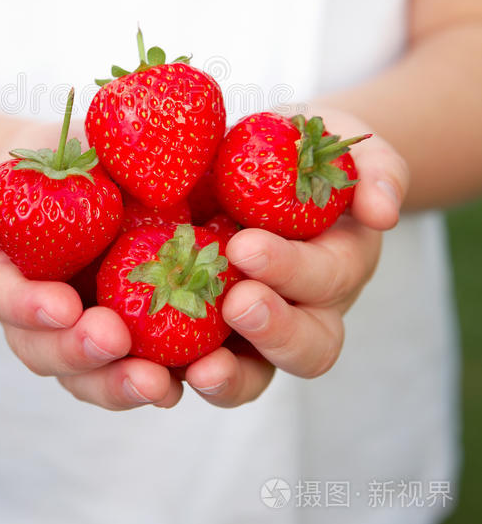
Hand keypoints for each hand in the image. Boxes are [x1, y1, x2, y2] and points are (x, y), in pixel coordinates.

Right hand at [0, 122, 182, 410]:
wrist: (89, 170)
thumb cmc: (56, 162)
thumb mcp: (37, 160)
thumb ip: (24, 187)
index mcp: (2, 270)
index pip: (4, 294)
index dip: (28, 305)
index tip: (63, 304)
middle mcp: (39, 316)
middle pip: (47, 353)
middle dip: (78, 352)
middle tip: (112, 340)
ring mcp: (84, 332)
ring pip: (93, 378)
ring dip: (122, 384)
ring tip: (157, 384)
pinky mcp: (135, 336)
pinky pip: (147, 365)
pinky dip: (170, 376)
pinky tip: (198, 375)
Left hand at [180, 107, 408, 406]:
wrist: (254, 160)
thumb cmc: (303, 148)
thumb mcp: (343, 144)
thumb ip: (376, 168)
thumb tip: (382, 212)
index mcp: (337, 265)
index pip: (325, 280)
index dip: (291, 271)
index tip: (245, 246)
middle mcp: (302, 309)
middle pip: (305, 348)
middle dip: (273, 331)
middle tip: (235, 303)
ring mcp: (253, 327)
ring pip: (252, 376)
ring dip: (228, 378)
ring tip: (195, 370)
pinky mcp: (203, 330)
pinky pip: (189, 365)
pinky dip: (170, 374)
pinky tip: (141, 366)